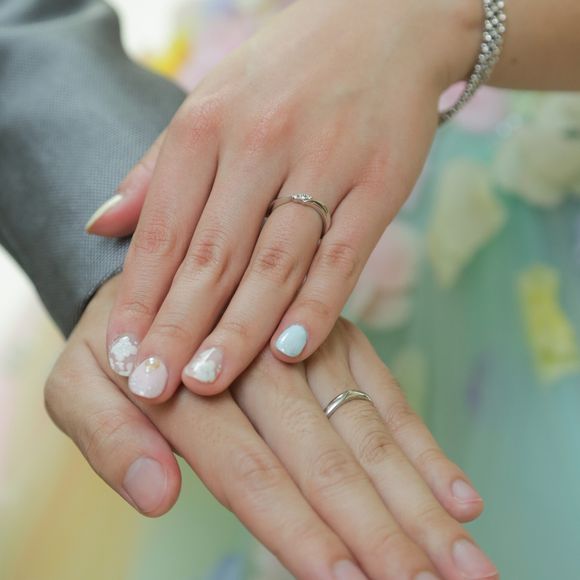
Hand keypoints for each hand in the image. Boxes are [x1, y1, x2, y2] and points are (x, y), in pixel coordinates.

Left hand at [45, 276, 495, 578]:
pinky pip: (385, 394)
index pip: (249, 465)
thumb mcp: (78, 385)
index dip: (293, 525)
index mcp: (192, 375)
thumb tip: (160, 496)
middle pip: (322, 453)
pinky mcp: (337, 338)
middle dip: (378, 528)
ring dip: (418, 499)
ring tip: (465, 563)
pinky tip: (460, 495)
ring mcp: (306, 342)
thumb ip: (109, 437)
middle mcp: (260, 356)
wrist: (161, 276)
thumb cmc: (118, 347)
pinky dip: (422, 447)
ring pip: (366, 428)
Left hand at [86, 0, 480, 400]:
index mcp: (207, 125)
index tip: (122, 354)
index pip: (162, 230)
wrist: (386, 22)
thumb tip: (101, 223)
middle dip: (179, 328)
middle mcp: (260, 143)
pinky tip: (290, 350)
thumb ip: (156, 167)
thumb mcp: (211, 100)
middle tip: (153, 388)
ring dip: (238, 329)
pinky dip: (317, 306)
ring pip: (272, 263)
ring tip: (206, 382)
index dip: (139, 298)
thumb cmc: (287, 71)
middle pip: (211, 255)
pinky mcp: (380, 184)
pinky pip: (342, 255)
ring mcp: (325, 163)